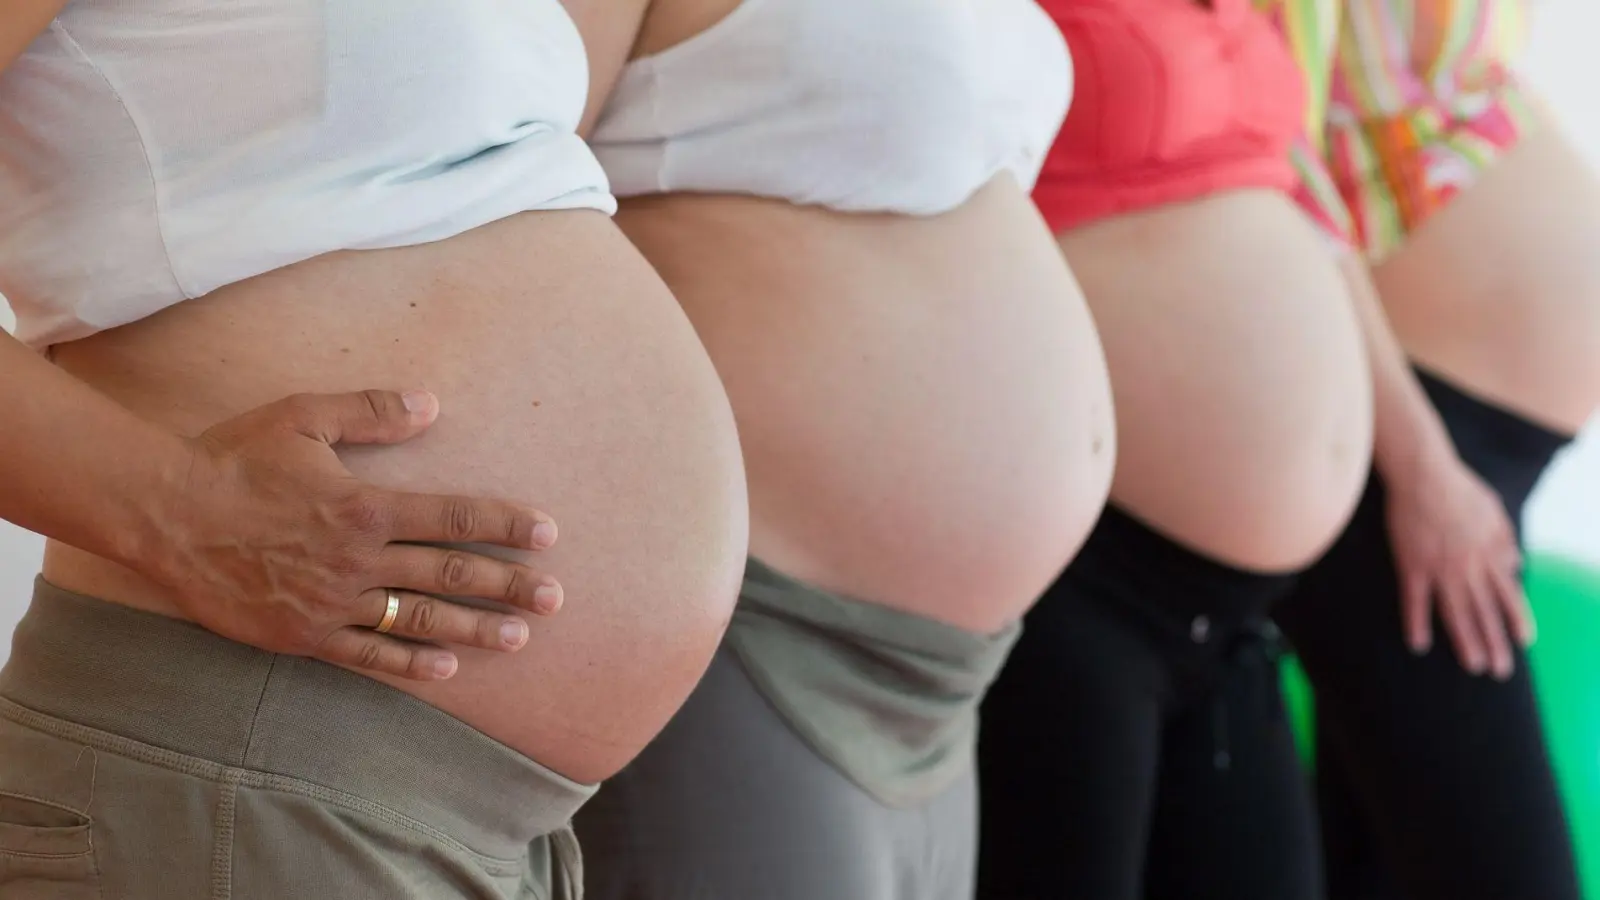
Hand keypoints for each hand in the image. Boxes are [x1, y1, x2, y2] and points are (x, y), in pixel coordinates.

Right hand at [148, 390, 562, 681]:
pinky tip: (448, 670)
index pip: (454, 517)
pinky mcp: (303, 634)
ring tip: (520, 638)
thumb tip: (432, 403)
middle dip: (508, 586)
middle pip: (449, 574)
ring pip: (418, 620)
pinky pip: (367, 656)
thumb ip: (371, 411)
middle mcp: (357, 558)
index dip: (505, 526)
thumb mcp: (302, 416)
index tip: (546, 534)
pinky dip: (410, 666)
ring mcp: (332, 602)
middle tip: (556, 597)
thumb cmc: (234, 458)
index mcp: (365, 505)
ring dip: (474, 630)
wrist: (164, 515)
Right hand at [1385, 453, 1530, 679]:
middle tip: (1500, 670)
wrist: (1424, 473)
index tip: (1525, 641)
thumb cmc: (1458, 487)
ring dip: (1466, 641)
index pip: (1507, 593)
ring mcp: (1440, 567)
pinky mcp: (1412, 564)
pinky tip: (1419, 644)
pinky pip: (1415, 600)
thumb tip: (1516, 564)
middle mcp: (1469, 565)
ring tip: (1473, 665)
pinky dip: (1417, 623)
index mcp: (1488, 552)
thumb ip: (1505, 539)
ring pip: (1456, 612)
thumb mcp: (1493, 510)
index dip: (1517, 618)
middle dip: (1495, 642)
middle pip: (1485, 611)